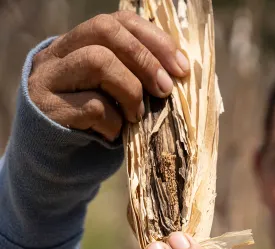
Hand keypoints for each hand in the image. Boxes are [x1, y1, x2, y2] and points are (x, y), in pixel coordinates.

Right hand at [28, 11, 189, 140]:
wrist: (54, 155)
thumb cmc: (95, 120)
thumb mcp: (116, 91)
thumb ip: (137, 74)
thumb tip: (180, 71)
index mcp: (80, 42)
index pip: (120, 21)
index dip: (155, 40)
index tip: (181, 68)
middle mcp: (59, 52)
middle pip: (106, 31)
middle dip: (145, 60)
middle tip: (165, 90)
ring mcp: (49, 78)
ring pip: (98, 61)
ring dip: (130, 90)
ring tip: (136, 115)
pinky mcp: (47, 108)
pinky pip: (93, 106)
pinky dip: (114, 122)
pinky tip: (114, 133)